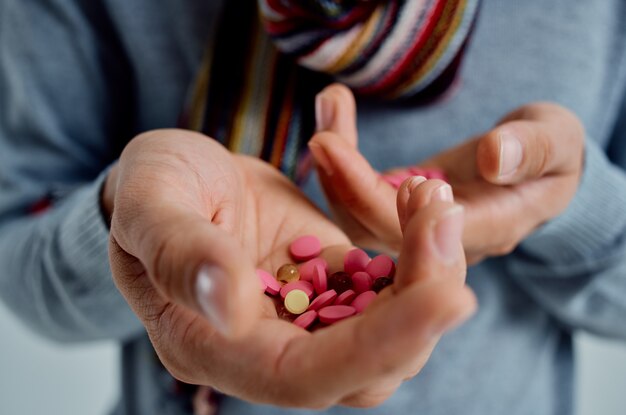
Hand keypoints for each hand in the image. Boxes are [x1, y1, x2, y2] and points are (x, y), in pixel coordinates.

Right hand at [106, 129, 475, 407]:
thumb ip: (179, 253)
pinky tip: (423, 201)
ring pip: (388, 329)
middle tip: (444, 220)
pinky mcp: (332, 279)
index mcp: (212, 346)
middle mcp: (267, 346)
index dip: (377, 349)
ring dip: (429, 272)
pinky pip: (388, 285)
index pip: (302, 378)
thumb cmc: (151, 188)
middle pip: (364, 365)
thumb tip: (226, 303)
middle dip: (421, 306)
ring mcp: (306, 314)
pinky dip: (416, 250)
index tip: (446, 297)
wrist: (177, 176)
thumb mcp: (150, 204)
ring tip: (434, 200)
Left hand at [309, 84, 583, 262]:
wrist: (537, 170)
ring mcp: (418, 231)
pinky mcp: (401, 211)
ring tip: (326, 112)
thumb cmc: (552, 153)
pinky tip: (333, 118)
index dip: (371, 194)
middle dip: (341, 181)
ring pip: (360, 217)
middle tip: (320, 133)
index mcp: (485, 230)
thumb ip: (533, 150)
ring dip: (333, 170)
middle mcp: (443, 242)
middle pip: (376, 228)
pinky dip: (342, 163)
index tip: (338, 147)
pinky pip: (361, 198)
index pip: (415, 230)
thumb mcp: (558, 141)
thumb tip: (495, 158)